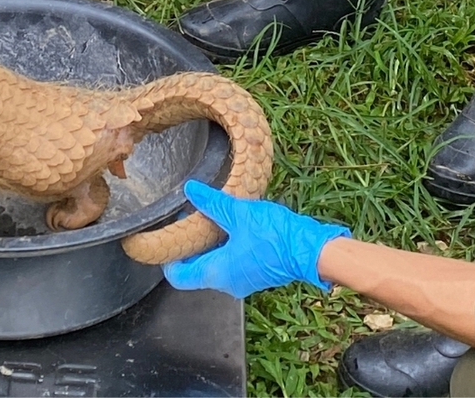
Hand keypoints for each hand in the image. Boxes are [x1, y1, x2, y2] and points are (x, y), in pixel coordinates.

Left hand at [163, 181, 350, 297]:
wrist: (310, 249)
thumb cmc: (274, 235)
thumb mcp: (239, 213)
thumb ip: (212, 203)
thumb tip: (190, 190)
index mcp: (216, 273)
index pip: (178, 276)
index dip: (167, 258)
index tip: (164, 239)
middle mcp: (227, 282)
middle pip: (195, 268)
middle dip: (188, 245)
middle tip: (184, 219)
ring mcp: (242, 280)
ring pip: (214, 264)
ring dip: (208, 243)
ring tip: (206, 216)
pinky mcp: (255, 273)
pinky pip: (231, 262)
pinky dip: (224, 246)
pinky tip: (228, 223)